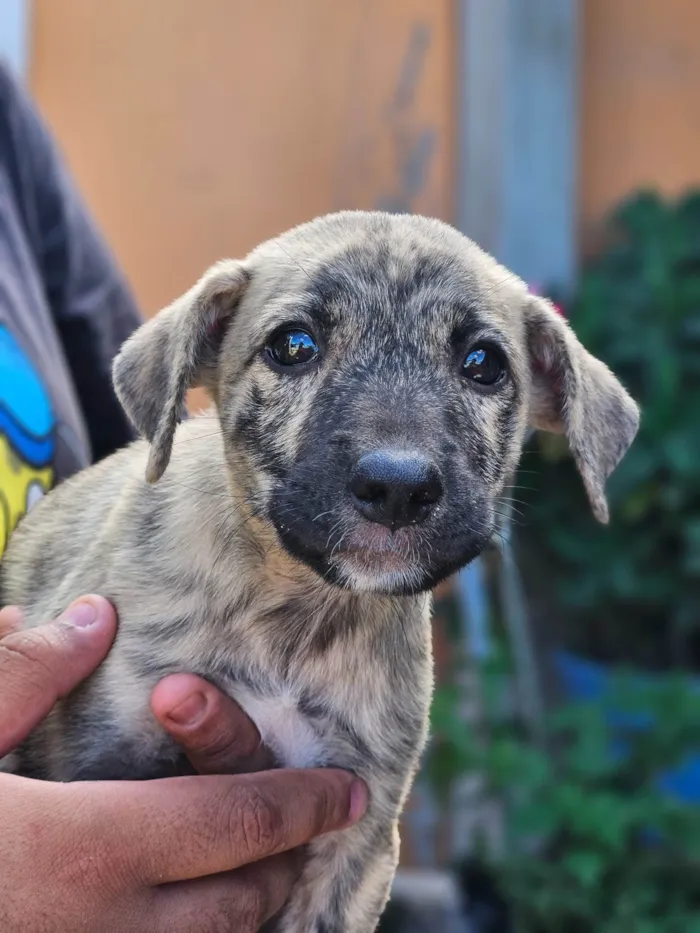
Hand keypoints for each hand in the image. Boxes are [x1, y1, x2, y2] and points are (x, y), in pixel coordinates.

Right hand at [0, 597, 366, 931]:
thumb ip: (31, 670)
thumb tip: (98, 618)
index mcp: (88, 846)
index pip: (236, 823)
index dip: (304, 803)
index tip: (348, 791)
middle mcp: (103, 925)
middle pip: (238, 904)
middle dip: (284, 862)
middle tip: (303, 824)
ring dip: (239, 909)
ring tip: (250, 865)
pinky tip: (173, 903)